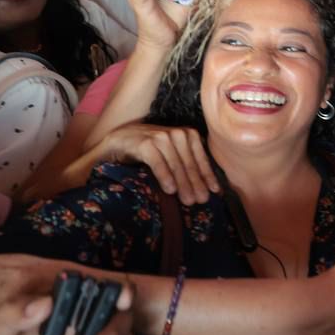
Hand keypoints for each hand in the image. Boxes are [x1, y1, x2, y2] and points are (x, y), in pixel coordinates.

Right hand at [95, 123, 218, 203]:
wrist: (119, 141)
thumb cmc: (149, 151)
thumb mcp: (171, 156)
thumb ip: (186, 166)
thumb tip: (206, 189)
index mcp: (187, 135)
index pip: (201, 159)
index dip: (208, 176)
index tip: (215, 192)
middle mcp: (176, 134)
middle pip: (189, 163)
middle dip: (196, 183)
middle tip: (201, 201)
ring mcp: (161, 136)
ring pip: (176, 164)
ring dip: (183, 183)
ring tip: (188, 200)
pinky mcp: (145, 143)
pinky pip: (157, 162)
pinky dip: (165, 176)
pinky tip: (170, 190)